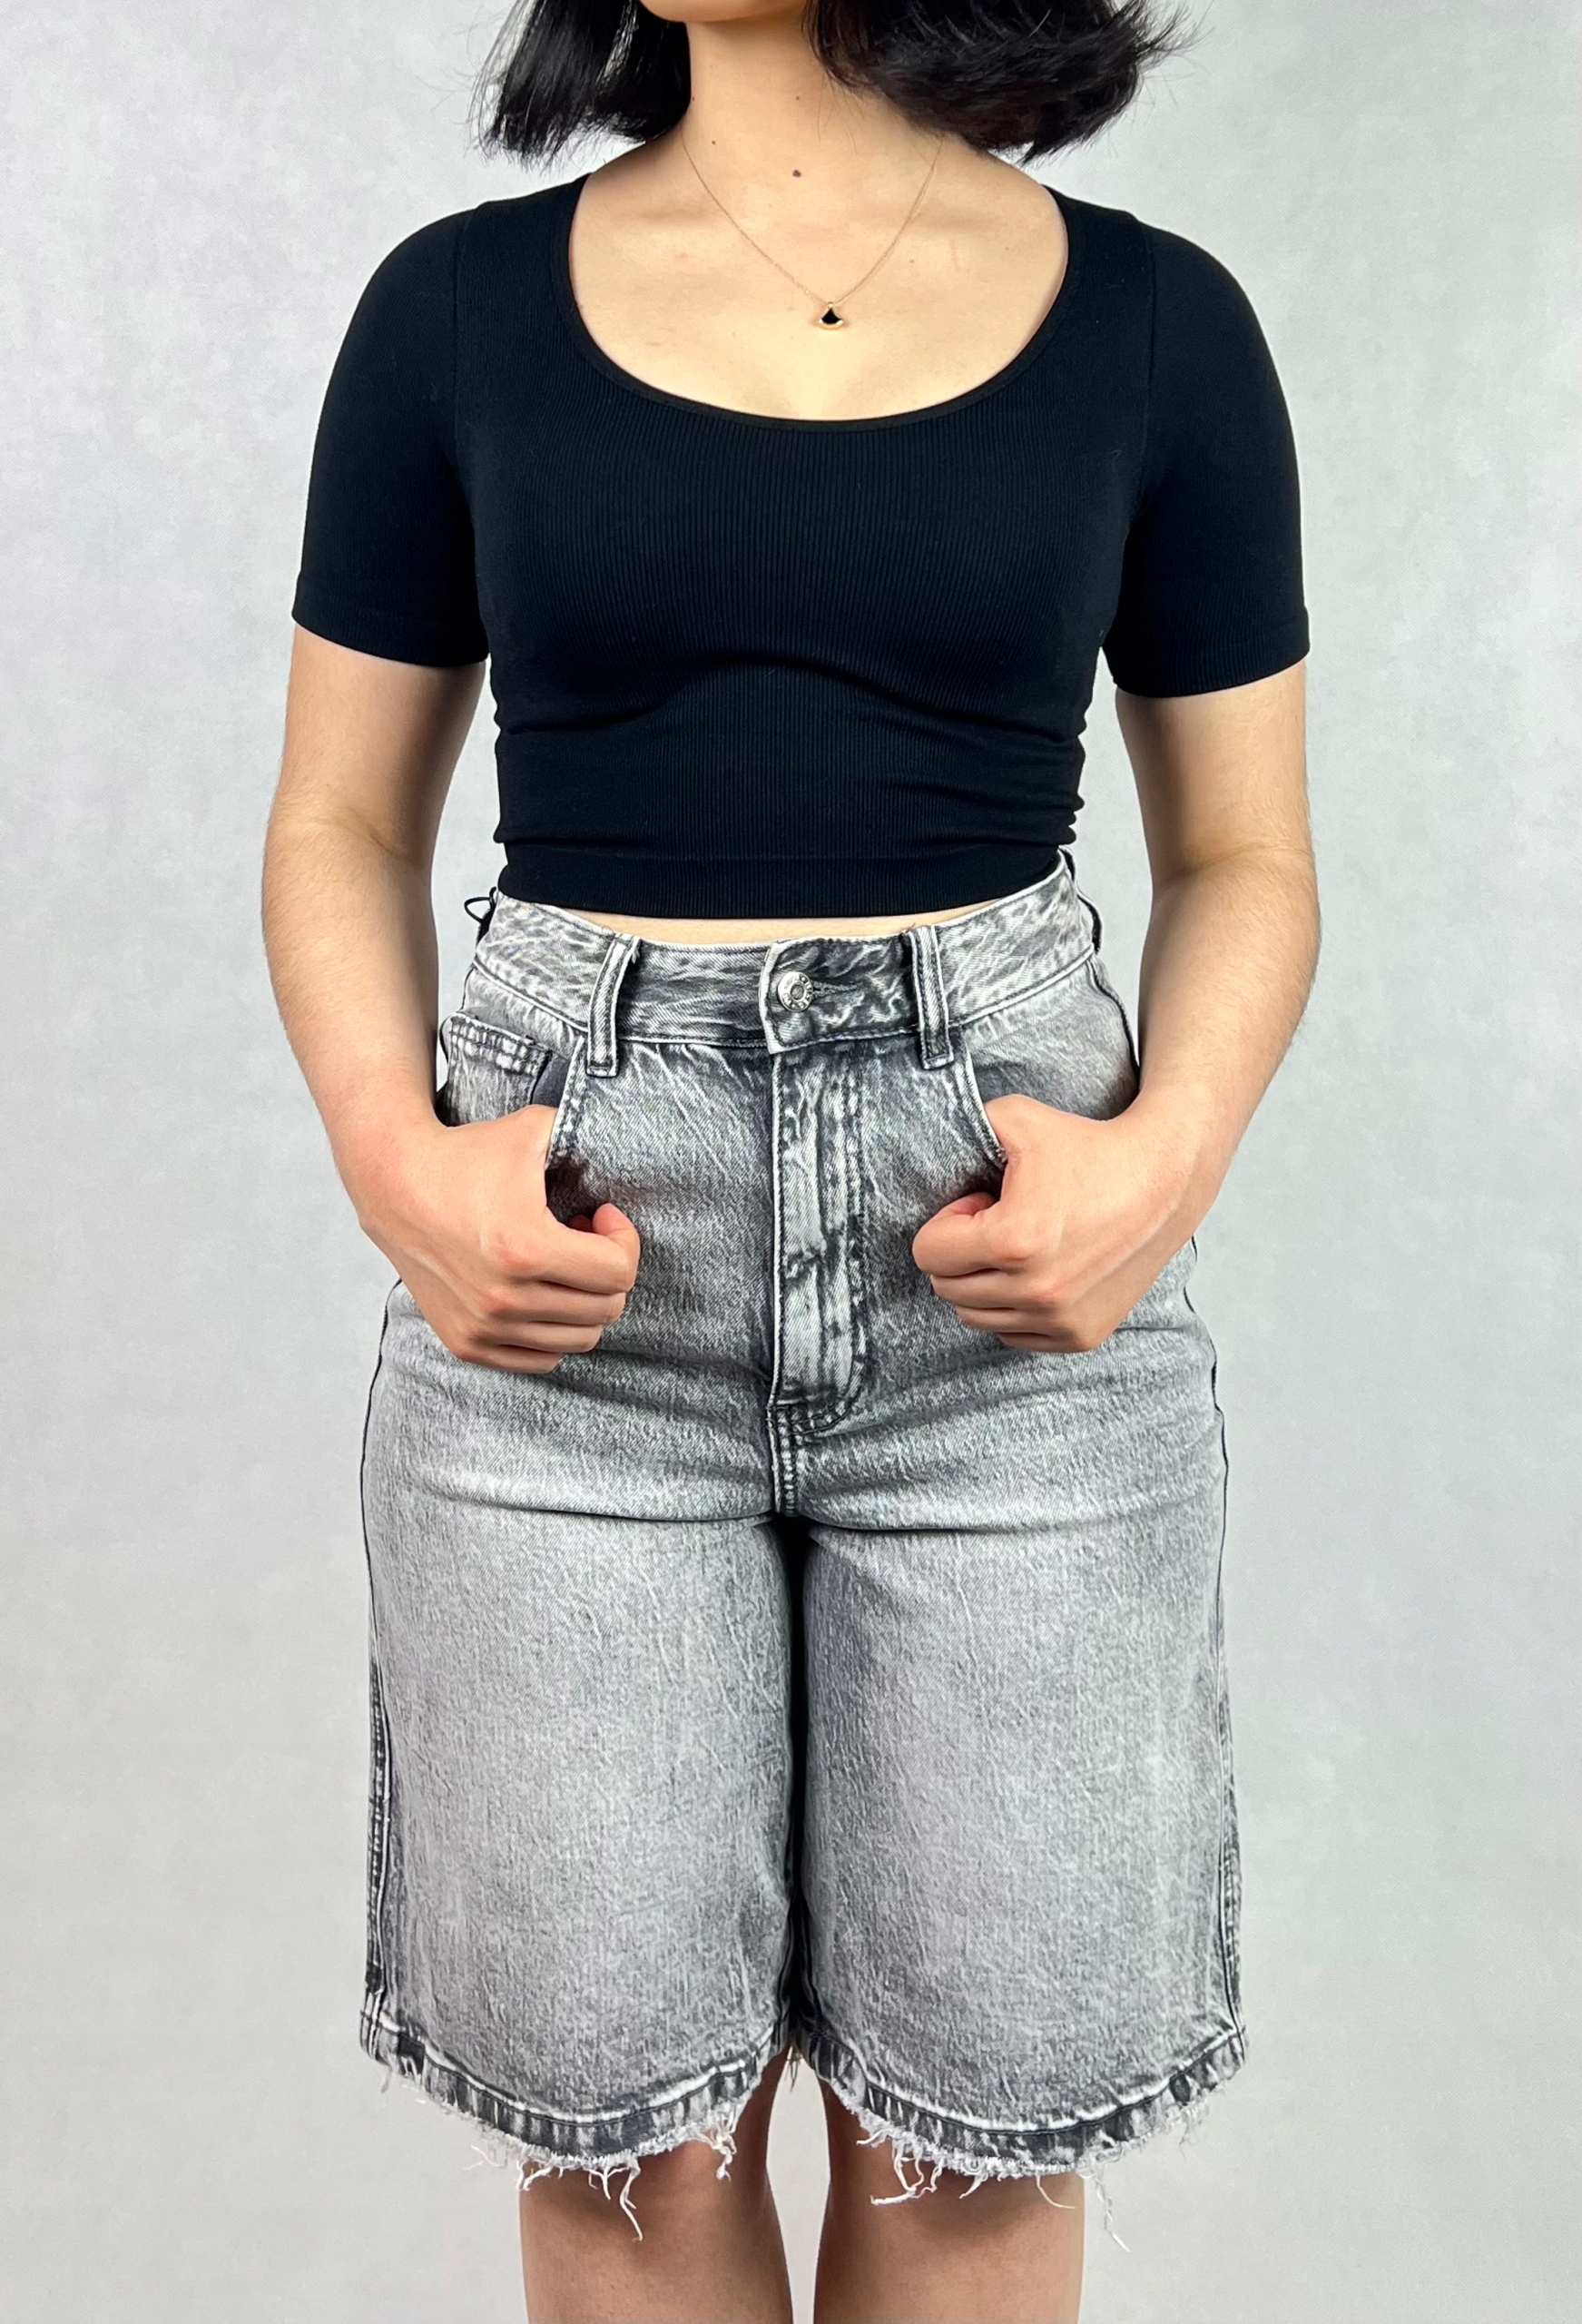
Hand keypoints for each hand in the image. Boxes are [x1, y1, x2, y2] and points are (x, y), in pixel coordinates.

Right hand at [351, 1104, 640, 1372]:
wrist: (394, 1183)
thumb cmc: (467, 1155)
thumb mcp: (535, 1129)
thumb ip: (590, 1136)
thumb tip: (632, 1152)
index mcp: (526, 1249)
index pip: (619, 1273)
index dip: (624, 1239)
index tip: (602, 1214)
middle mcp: (504, 1298)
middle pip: (604, 1308)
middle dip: (608, 1270)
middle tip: (584, 1238)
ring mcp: (483, 1326)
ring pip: (578, 1339)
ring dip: (584, 1300)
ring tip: (562, 1263)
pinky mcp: (466, 1341)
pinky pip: (540, 1358)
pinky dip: (554, 1331)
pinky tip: (541, 1291)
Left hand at [911, 1093, 1201, 1352]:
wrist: (1164, 1180)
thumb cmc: (1090, 1148)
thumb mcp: (1017, 1118)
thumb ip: (963, 1127)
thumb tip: (928, 1151)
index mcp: (1014, 1242)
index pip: (928, 1254)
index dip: (948, 1221)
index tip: (980, 1203)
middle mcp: (1037, 1290)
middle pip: (947, 1289)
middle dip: (962, 1253)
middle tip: (1000, 1220)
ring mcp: (1060, 1319)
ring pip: (976, 1316)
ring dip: (985, 1282)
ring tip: (1021, 1245)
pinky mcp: (1081, 1335)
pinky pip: (1014, 1333)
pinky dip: (1016, 1306)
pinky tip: (1042, 1269)